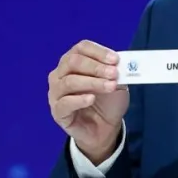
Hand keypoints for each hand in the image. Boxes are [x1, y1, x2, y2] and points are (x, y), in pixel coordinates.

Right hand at [47, 40, 128, 162]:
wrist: (105, 128)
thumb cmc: (107, 101)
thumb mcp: (116, 83)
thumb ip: (116, 72)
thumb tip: (120, 63)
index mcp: (73, 61)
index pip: (81, 48)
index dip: (99, 52)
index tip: (115, 60)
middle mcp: (60, 74)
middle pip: (73, 62)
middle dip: (96, 67)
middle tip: (114, 73)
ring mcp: (56, 92)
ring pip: (69, 81)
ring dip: (92, 82)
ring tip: (109, 86)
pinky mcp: (57, 111)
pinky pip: (65, 102)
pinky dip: (79, 99)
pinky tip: (92, 99)